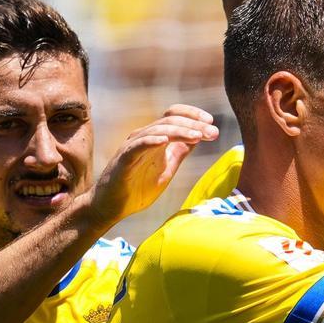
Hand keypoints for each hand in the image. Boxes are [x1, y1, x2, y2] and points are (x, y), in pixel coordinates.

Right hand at [88, 104, 219, 224]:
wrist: (111, 207)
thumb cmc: (136, 189)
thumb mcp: (167, 170)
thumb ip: (179, 153)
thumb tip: (198, 137)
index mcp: (155, 139)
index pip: (173, 116)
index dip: (192, 115)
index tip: (211, 123)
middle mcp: (143, 138)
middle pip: (169, 120)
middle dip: (193, 124)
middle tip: (212, 132)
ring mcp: (132, 147)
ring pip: (157, 130)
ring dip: (180, 131)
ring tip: (198, 136)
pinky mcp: (123, 160)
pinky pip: (137, 146)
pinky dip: (151, 141)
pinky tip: (166, 141)